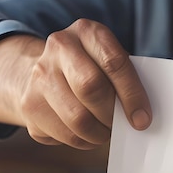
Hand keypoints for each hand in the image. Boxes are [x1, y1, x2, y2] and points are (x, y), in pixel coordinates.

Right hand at [0, 19, 150, 148]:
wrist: (42, 70)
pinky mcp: (29, 106)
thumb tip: (140, 116)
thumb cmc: (90, 68)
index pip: (113, 63)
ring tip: (106, 131)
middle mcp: (59, 47)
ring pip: (77, 119)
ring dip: (99, 133)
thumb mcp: (107, 58)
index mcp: (86, 31)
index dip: (132, 95)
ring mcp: (39, 76)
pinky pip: (64, 135)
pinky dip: (84, 141)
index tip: (142, 119)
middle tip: (122, 125)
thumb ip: (125, 79)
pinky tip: (88, 133)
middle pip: (91, 88)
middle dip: (112, 114)